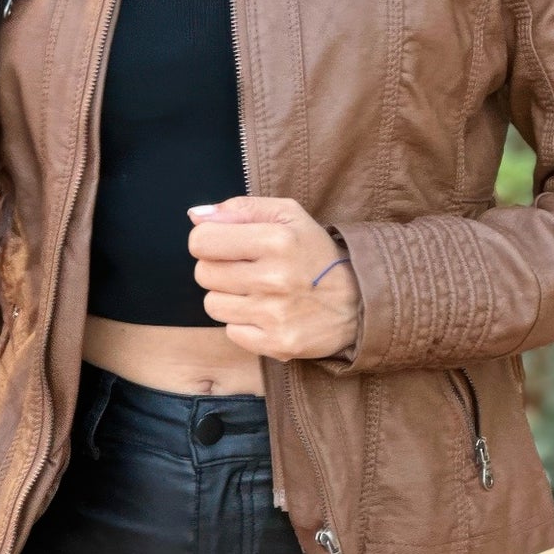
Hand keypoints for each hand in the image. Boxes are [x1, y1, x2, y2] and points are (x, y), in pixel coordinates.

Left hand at [186, 195, 360, 361]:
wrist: (359, 301)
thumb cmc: (314, 253)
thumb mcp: (288, 216)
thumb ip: (240, 208)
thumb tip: (195, 215)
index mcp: (275, 239)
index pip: (201, 241)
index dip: (208, 242)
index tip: (225, 246)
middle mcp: (274, 278)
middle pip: (203, 274)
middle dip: (219, 270)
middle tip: (246, 270)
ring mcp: (275, 315)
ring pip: (212, 305)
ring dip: (229, 298)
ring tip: (258, 292)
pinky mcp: (277, 344)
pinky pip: (231, 332)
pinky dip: (243, 323)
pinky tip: (266, 314)